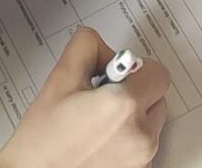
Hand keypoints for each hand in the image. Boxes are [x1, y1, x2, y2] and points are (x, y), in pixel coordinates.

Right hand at [0, 28, 169, 167]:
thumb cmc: (42, 138)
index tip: (116, 75)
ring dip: (133, 118)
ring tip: (97, 123)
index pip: (158, 72)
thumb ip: (88, 46)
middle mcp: (141, 135)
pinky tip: (100, 141)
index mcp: (124, 106)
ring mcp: (141, 160)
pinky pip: (142, 147)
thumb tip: (109, 51)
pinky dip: (128, 141)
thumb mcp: (61, 76)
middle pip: (157, 97)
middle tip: (102, 98)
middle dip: (135, 92)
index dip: (135, 69)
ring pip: (151, 124)